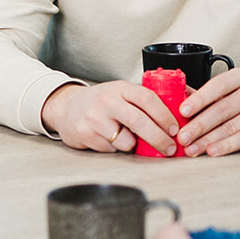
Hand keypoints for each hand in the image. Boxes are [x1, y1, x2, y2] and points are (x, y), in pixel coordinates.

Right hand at [41, 81, 178, 155]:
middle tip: (169, 148)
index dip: (164, 115)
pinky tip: (108, 139)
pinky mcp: (85, 134)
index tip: (174, 128)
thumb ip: (140, 103)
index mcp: (119, 88)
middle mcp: (107, 101)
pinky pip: (111, 150)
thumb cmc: (99, 102)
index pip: (147, 98)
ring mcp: (95, 118)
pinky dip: (115, 149)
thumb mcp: (119, 93)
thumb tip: (171, 121)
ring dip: (132, 145)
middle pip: (139, 122)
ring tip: (127, 138)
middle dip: (159, 138)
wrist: (65, 107)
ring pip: (126, 141)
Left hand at [178, 67, 239, 156]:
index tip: (183, 111)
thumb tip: (177, 97)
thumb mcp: (229, 89)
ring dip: (208, 139)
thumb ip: (205, 94)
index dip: (199, 99)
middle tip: (182, 137)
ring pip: (231, 126)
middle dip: (199, 125)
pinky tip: (212, 151)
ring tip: (192, 148)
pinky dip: (227, 145)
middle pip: (222, 109)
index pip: (218, 85)